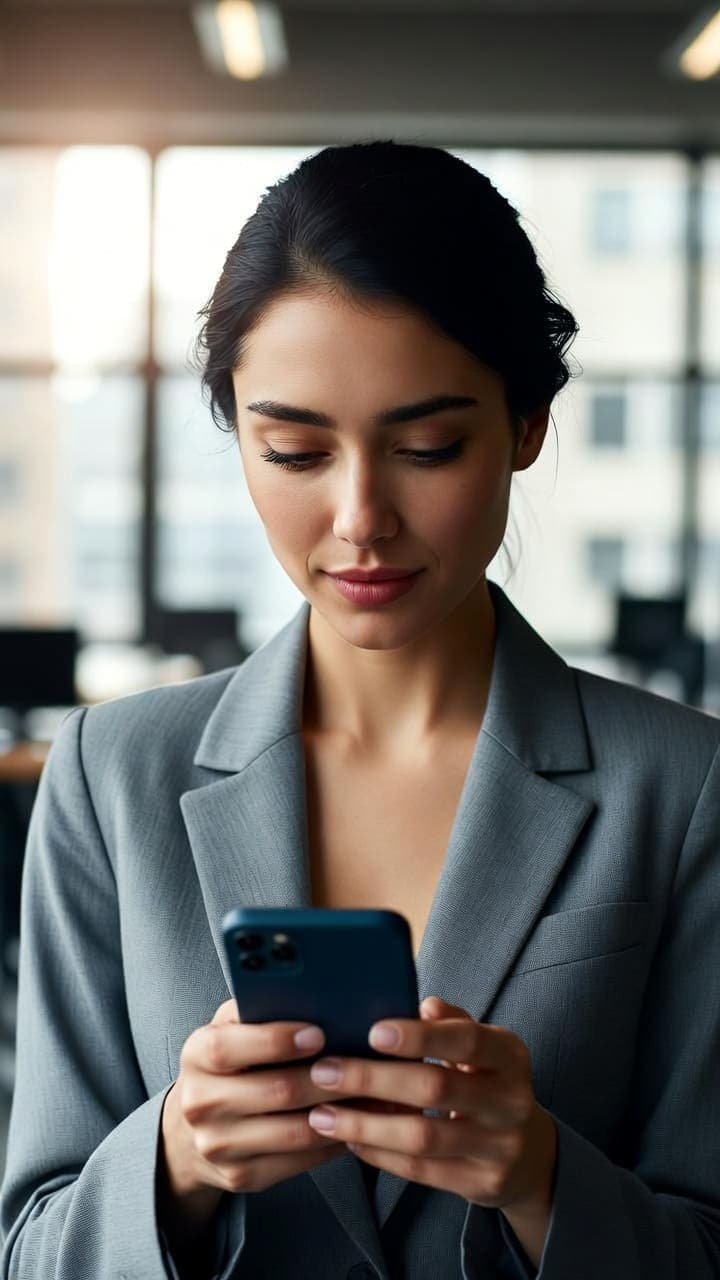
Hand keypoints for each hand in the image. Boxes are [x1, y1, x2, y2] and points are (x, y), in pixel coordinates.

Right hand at [163, 997, 347, 1197]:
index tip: (318, 1032)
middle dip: (327, 1077)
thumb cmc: (228, 1064)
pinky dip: (333, 1141)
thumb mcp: (231, 1028)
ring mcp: (219, 1145)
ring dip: (340, 1112)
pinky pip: (300, 1161)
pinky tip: (354, 1123)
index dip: (277, 1040)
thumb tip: (312, 996)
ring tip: (370, 1093)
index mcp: (196, 1056)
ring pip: (295, 1131)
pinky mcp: (242, 1176)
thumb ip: (259, 1009)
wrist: (192, 1131)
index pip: (231, 1047)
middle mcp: (201, 1103)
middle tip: (363, 1064)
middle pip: (276, 1091)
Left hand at [306, 995, 557, 1214]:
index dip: (421, 1037)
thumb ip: (453, 1024)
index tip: (373, 1032)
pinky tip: (349, 1140)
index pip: (467, 1040)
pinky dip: (379, 1154)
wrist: (529, 1154)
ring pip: (423, 1136)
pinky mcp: (482, 1183)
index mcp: (509, 1055)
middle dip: (374, 1079)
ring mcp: (500, 1146)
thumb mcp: (483, 1049)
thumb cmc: (487, 1084)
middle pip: (436, 1088)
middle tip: (324, 1072)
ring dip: (366, 1125)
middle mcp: (511, 1100)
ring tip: (322, 1114)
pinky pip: (421, 1170)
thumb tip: (423, 1004)